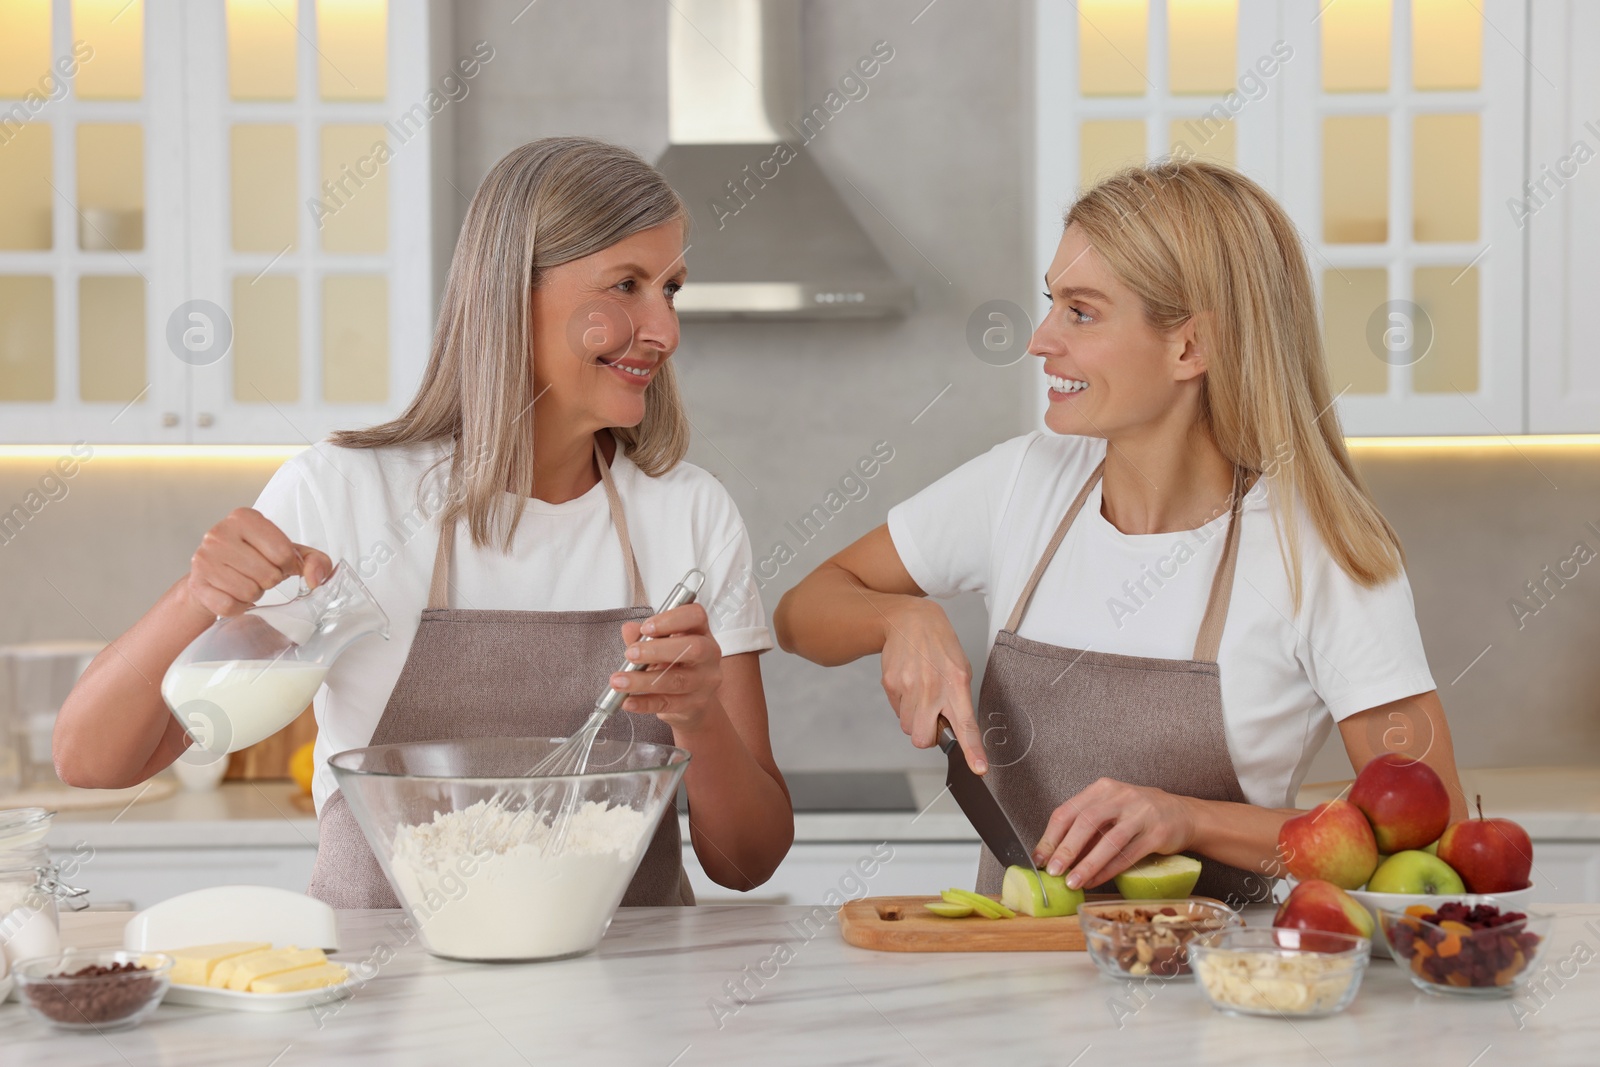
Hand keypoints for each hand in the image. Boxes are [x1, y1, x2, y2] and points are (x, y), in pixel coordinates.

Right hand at [186, 508, 332, 617]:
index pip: (283, 551)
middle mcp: (219, 533)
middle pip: (268, 574)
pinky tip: (233, 594)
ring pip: (250, 591)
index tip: (281, 565)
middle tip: (260, 574)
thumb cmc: (255, 559)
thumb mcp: (289, 552)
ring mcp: (204, 559)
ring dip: (254, 593)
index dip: (289, 566)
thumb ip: (314, 560)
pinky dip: (238, 606)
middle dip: (271, 580)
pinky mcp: (196, 584)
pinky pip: (230, 606)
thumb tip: (316, 579)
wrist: (212, 574)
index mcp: (244, 517)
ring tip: (246, 582)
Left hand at [611, 603, 722, 731]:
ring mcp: (705, 681)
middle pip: (693, 648)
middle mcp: (709, 654)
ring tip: (619, 681)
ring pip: (677, 680)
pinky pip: (668, 704)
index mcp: (701, 632)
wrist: (692, 701)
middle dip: (658, 650)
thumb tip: (629, 629)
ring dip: (643, 680)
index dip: (672, 619)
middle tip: (630, 654)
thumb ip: (643, 637)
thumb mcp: (660, 646)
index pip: (696, 616)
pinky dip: (645, 703)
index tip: (646, 628)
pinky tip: (628, 701)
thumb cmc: (676, 665)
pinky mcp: (696, 704)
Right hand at [879, 597, 984, 773]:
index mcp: (957, 684)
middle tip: (931, 717)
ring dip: (913, 718)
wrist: (910, 620)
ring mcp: (908, 686)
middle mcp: (932, 687)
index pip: (966, 724)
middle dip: (925, 736)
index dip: (972, 750)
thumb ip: (958, 702)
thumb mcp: (961, 669)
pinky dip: (902, 704)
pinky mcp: (890, 683)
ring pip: (907, 726)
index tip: (979, 768)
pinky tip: (909, 684)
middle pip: (922, 738)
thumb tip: (953, 732)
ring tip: (920, 693)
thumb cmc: (940, 647)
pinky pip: (896, 711)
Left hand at [1032, 778, 1197, 888]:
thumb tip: (1054, 856)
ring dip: (1087, 864)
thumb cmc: (1138, 814)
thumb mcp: (1110, 810)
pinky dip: (1108, 870)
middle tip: (1053, 871)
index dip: (1050, 836)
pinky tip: (1096, 881)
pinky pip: (1128, 854)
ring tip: (1072, 882)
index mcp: (1102, 789)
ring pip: (1108, 841)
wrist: (1182, 814)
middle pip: (1086, 823)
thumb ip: (1086, 827)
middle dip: (1065, 849)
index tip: (1039, 858)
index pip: (1068, 811)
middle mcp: (1120, 796)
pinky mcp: (1157, 833)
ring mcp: (1141, 813)